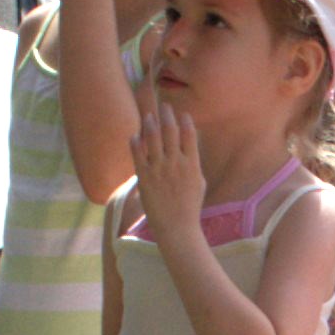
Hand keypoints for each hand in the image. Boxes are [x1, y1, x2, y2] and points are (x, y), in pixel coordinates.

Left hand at [130, 95, 204, 227]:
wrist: (177, 228)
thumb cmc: (190, 207)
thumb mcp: (199, 183)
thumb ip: (193, 164)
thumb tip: (190, 149)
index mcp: (192, 164)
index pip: (189, 134)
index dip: (184, 120)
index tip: (181, 113)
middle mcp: (175, 164)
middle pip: (170, 131)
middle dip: (167, 115)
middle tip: (164, 106)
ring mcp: (159, 170)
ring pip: (153, 138)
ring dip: (150, 124)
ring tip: (149, 116)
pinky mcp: (144, 177)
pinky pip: (138, 154)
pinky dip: (136, 142)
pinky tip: (135, 135)